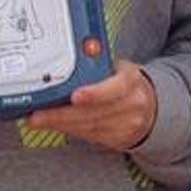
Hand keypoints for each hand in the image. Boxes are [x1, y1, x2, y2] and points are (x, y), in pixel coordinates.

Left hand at [23, 59, 157, 150]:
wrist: (152, 109)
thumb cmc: (128, 84)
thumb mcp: (120, 68)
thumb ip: (99, 63)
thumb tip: (79, 50)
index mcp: (132, 82)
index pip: (114, 89)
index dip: (95, 94)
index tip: (75, 96)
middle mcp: (131, 106)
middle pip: (94, 113)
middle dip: (62, 115)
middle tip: (37, 114)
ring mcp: (126, 126)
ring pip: (88, 127)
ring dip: (60, 124)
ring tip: (37, 120)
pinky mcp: (117, 140)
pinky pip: (89, 136)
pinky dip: (68, 130)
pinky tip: (53, 125)